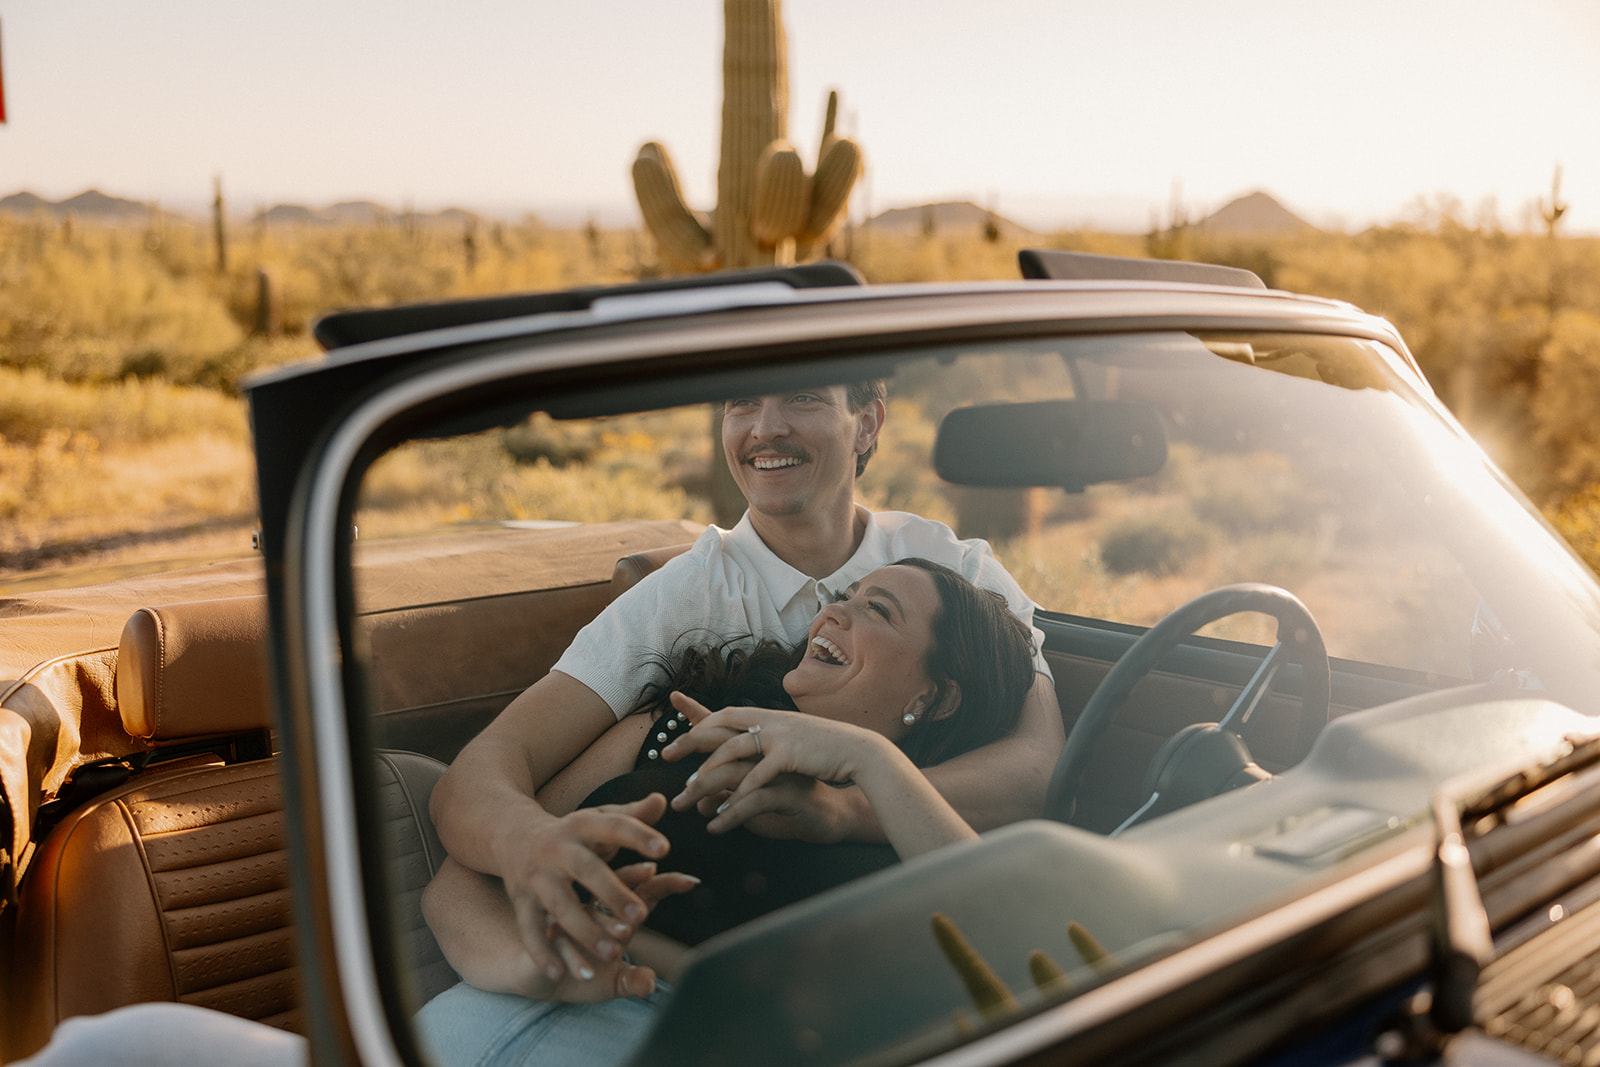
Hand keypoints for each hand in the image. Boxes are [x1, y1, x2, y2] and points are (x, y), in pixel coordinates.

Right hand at [494, 793, 673, 982]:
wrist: (512, 835)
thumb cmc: (573, 833)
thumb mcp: (598, 819)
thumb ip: (632, 816)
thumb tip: (662, 800)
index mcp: (582, 826)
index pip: (613, 826)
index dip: (637, 836)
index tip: (666, 849)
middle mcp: (557, 849)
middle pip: (586, 869)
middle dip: (612, 892)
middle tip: (641, 916)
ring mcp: (537, 876)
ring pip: (559, 904)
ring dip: (584, 929)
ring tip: (613, 953)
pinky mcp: (521, 902)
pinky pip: (530, 930)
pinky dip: (543, 953)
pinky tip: (562, 976)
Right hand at [530, 862, 697, 1002]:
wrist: (531, 963)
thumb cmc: (582, 967)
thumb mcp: (612, 979)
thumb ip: (632, 980)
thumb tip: (652, 985)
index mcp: (612, 909)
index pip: (642, 891)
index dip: (665, 885)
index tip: (691, 880)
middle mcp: (588, 904)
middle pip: (608, 890)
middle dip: (623, 902)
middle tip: (638, 921)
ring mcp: (560, 913)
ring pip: (577, 911)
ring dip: (594, 929)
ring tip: (613, 950)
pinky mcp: (533, 927)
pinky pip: (543, 935)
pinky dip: (555, 955)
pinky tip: (564, 975)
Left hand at [661, 693, 885, 836]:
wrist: (859, 753)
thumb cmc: (822, 755)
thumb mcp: (787, 749)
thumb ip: (760, 755)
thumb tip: (734, 770)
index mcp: (767, 718)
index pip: (725, 712)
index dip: (697, 709)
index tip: (673, 702)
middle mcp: (768, 723)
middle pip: (718, 729)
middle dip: (690, 742)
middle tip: (665, 756)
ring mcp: (778, 739)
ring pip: (730, 756)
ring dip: (706, 778)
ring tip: (688, 798)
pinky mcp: (789, 759)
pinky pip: (755, 782)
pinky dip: (735, 802)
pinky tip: (720, 819)